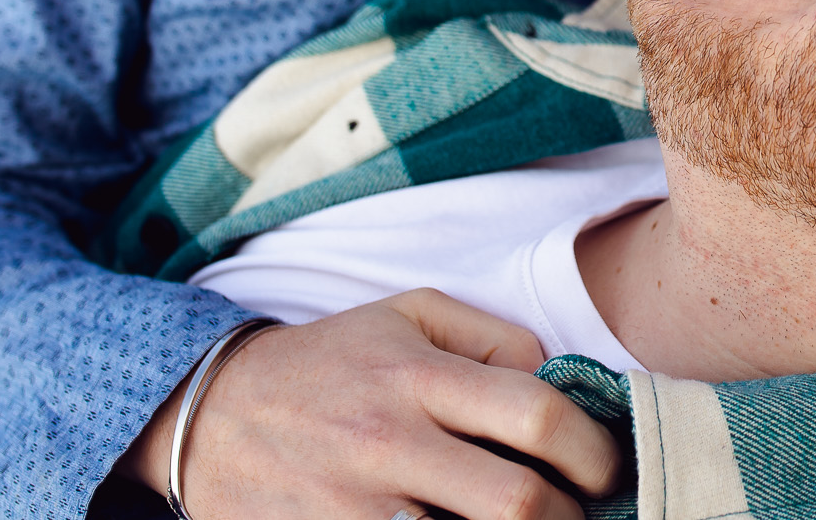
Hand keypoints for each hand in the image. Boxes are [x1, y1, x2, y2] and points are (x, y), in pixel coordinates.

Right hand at [117, 290, 624, 519]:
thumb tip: (560, 375)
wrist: (209, 415)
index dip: (595, 451)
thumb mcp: (408, 315)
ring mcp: (355, 507)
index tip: (606, 469)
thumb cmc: (331, 362)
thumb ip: (492, 339)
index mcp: (418, 377)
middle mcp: (390, 443)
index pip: (538, 415)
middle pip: (517, 504)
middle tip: (579, 517)